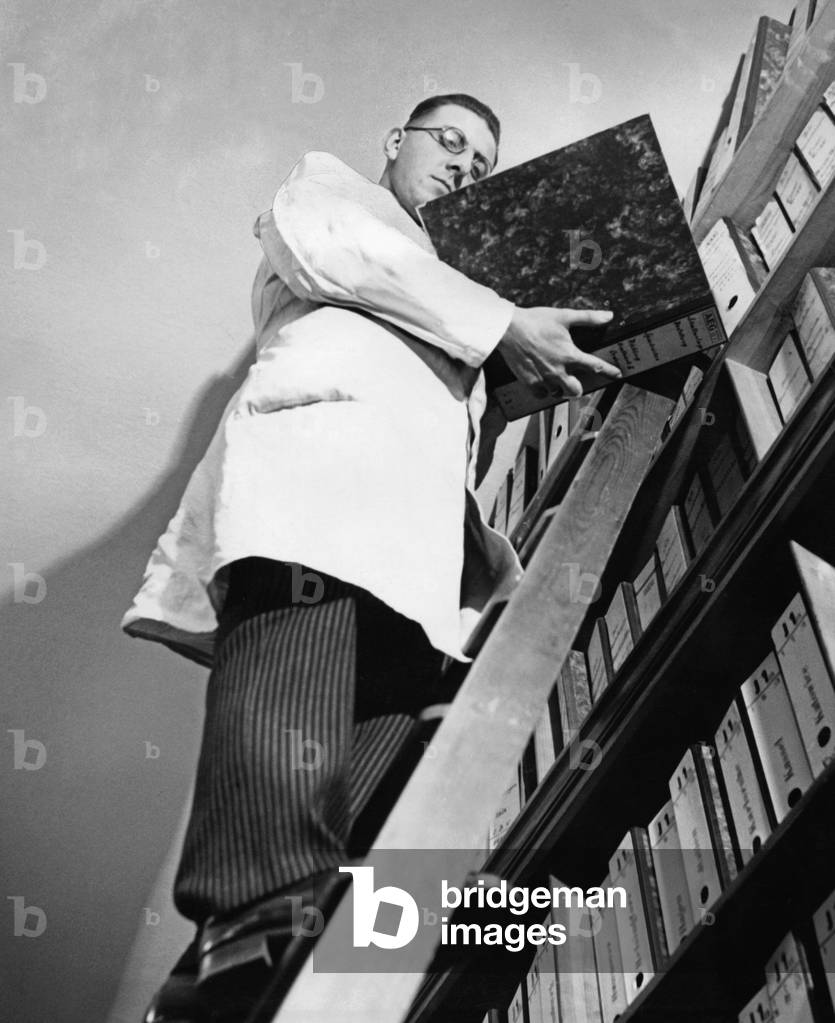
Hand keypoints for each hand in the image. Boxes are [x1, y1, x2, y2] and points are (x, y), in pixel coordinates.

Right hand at [499, 306, 621, 397]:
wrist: (508, 329)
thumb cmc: (535, 321)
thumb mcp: (564, 316)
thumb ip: (588, 318)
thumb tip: (608, 315)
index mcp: (570, 355)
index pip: (596, 367)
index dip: (609, 371)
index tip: (616, 374)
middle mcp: (558, 371)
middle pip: (576, 391)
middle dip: (577, 387)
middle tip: (573, 379)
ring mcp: (544, 379)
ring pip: (558, 394)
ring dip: (560, 388)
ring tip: (555, 378)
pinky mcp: (530, 383)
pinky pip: (542, 395)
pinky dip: (544, 391)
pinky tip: (543, 381)